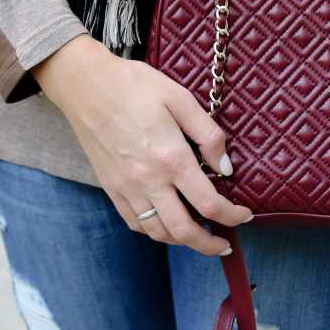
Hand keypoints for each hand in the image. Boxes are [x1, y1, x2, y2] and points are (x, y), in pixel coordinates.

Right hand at [32, 34, 252, 254]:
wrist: (85, 84)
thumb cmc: (133, 85)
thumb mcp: (180, 98)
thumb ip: (208, 134)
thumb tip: (226, 167)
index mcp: (171, 158)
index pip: (209, 204)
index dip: (231, 216)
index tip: (244, 215)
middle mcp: (148, 181)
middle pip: (183, 231)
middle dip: (209, 244)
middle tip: (225, 243)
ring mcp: (126, 187)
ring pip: (157, 232)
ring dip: (181, 241)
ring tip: (197, 236)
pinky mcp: (110, 186)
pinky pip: (134, 222)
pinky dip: (153, 230)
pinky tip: (165, 223)